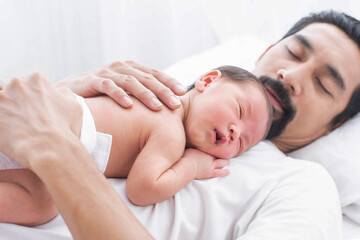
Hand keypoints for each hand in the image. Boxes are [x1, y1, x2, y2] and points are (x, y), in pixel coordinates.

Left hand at [0, 73, 81, 167]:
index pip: (22, 82)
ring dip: (2, 110)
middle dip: (10, 102)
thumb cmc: (64, 130)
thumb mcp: (74, 106)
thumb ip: (64, 94)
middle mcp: (17, 84)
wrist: (51, 148)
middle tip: (17, 118)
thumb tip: (59, 92)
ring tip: (8, 124)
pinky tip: (4, 130)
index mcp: (36, 79)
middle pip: (5, 87)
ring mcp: (1, 97)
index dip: (23, 97)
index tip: (26, 110)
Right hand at [56, 60, 186, 110]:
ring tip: (157, 108)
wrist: (70, 92)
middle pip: (146, 78)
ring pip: (131, 81)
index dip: (169, 82)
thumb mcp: (124, 92)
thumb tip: (166, 106)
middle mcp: (121, 67)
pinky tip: (129, 106)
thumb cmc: (103, 95)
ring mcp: (107, 73)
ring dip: (145, 94)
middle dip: (163, 91)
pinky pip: (108, 86)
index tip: (182, 94)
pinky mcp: (92, 81)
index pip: (155, 74)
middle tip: (175, 104)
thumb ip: (140, 94)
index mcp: (131, 69)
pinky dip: (119, 95)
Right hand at [183, 148, 229, 179]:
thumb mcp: (189, 148)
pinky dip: (224, 172)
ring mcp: (210, 165)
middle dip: (222, 154)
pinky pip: (219, 172)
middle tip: (226, 153)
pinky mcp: (210, 173)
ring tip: (228, 162)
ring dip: (225, 162)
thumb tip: (191, 141)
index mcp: (205, 150)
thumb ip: (192, 146)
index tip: (219, 146)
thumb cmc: (185, 157)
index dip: (216, 147)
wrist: (186, 167)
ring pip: (221, 163)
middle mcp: (209, 157)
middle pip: (218, 155)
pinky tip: (228, 172)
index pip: (213, 148)